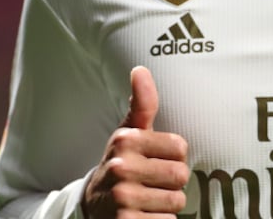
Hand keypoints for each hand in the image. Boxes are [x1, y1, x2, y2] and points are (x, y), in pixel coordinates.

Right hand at [82, 66, 189, 217]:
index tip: (156, 160)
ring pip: (177, 201)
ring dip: (167, 204)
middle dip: (173, 182)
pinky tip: (143, 215)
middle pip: (181, 175)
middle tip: (153, 182)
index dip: (174, 157)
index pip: (180, 147)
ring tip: (148, 199)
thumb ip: (142, 104)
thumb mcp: (128, 134)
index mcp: (125, 141)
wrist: (91, 205)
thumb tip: (140, 69)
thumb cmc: (121, 164)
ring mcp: (122, 198)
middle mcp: (122, 168)